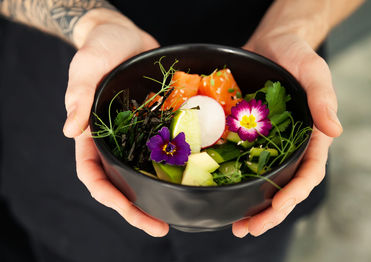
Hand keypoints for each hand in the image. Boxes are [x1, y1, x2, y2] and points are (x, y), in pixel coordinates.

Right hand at [63, 10, 168, 236]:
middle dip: (137, 208)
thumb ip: (78, 95)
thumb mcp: (86, 66)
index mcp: (92, 134)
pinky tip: (193, 176)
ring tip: (179, 212)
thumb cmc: (100, 47)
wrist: (125, 35)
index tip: (130, 212)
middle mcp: (115, 140)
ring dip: (158, 194)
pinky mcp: (157, 123)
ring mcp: (137, 134)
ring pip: (144, 171)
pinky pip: (166, 148)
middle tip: (162, 227)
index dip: (109, 197)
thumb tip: (70, 130)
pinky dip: (176, 165)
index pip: (93, 174)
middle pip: (121, 182)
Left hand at [232, 33, 342, 236]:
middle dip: (269, 211)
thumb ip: (323, 98)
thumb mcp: (313, 70)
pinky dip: (233, 179)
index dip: (294, 193)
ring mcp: (267, 142)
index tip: (277, 206)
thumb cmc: (297, 54)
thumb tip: (335, 131)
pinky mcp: (246, 135)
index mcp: (311, 137)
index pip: (308, 172)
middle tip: (248, 229)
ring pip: (262, 181)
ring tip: (235, 225)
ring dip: (250, 205)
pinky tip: (219, 191)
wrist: (271, 42)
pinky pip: (241, 160)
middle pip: (284, 186)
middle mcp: (289, 145)